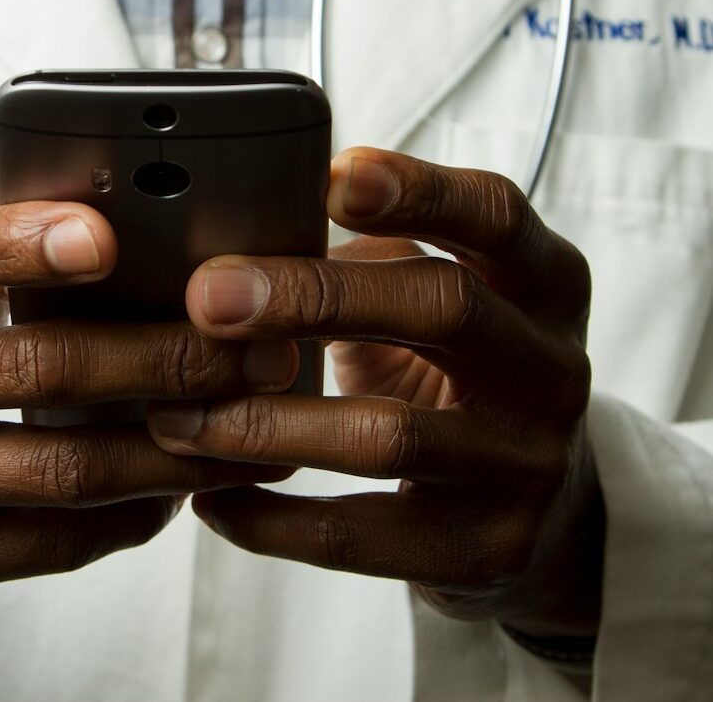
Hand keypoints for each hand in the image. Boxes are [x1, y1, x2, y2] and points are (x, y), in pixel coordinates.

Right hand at [0, 186, 294, 656]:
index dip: (21, 243)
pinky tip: (182, 484)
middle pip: (36, 368)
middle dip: (166, 358)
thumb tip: (116, 213)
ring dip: (175, 448)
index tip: (106, 239)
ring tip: (250, 420)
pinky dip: (132, 513)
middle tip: (254, 347)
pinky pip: (48, 541)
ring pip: (61, 469)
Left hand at [147, 149, 602, 638]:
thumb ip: (372, 258)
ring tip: (175, 417)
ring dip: (265, 422)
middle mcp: (550, 367)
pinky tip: (211, 498)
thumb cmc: (460, 369)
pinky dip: (271, 520)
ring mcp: (527, 463)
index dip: (417, 190)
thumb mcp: (441, 297)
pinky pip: (361, 537)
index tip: (329, 177)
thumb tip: (238, 243)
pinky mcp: (488, 549)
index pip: (495, 213)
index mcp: (542, 281)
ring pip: (389, 434)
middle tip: (208, 296)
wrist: (546, 506)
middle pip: (443, 307)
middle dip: (314, 296)